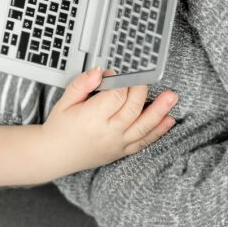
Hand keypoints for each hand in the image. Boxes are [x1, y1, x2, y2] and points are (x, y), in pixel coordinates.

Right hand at [41, 67, 178, 173]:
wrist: (54, 155)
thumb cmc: (59, 127)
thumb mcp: (65, 101)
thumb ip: (82, 84)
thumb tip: (100, 71)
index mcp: (92, 118)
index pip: (116, 95)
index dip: (120, 81)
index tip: (118, 72)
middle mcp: (108, 132)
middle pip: (133, 108)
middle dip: (142, 90)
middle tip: (147, 76)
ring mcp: (117, 144)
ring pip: (144, 126)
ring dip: (160, 110)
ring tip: (173, 97)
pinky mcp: (121, 151)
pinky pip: (144, 141)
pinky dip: (158, 131)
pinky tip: (169, 120)